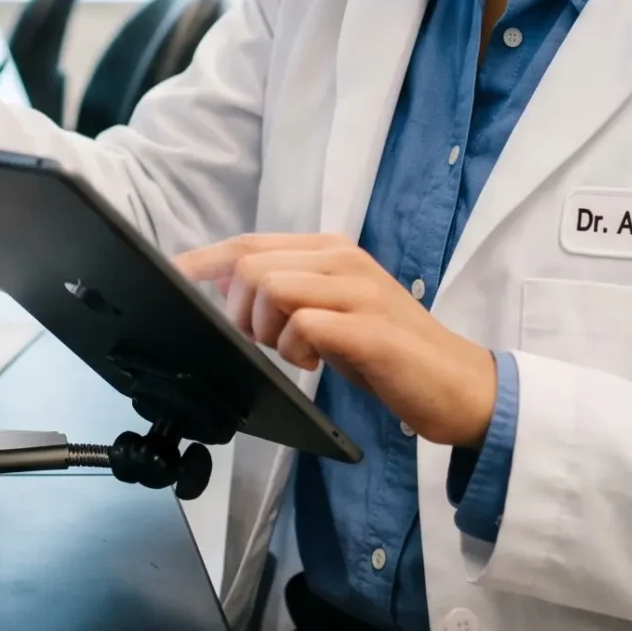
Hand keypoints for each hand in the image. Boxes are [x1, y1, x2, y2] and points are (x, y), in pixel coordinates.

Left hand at [175, 233, 497, 446]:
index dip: (203, 261)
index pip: (249, 244)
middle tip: (264, 342)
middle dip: (238, 310)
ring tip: (295, 352)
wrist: (460, 386)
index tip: (171, 277)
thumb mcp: (333, 314)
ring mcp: (358, 291)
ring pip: (271, 287)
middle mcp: (344, 260)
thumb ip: (289, 296)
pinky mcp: (370, 329)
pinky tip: (315, 363)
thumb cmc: (390, 354)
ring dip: (266, 330)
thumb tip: (229, 296)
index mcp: (331, 251)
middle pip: (251, 266)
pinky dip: (295, 349)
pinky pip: (303, 324)